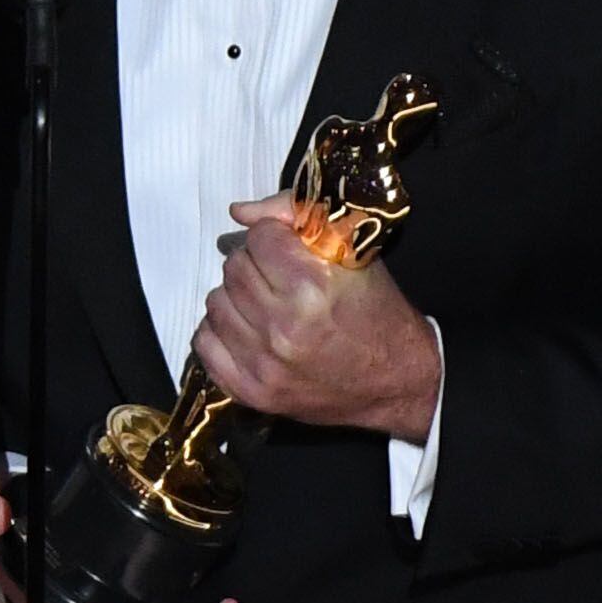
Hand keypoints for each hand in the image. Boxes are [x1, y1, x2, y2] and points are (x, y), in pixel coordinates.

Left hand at [193, 199, 441, 442]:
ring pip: (216, 302)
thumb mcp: (353, 251)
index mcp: (313, 284)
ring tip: (266, 305)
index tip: (289, 251)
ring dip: (237, 298)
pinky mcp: (252, 391)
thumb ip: (296, 216)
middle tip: (279, 279)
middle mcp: (284, 324)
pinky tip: (249, 331)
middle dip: (255, 265)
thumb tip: (239, 211)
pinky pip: (205, 344)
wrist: (396, 380)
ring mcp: (264, 362)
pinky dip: (222, 333)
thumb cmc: (376, 310)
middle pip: (234, 268)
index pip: (259, 236)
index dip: (275, 238)